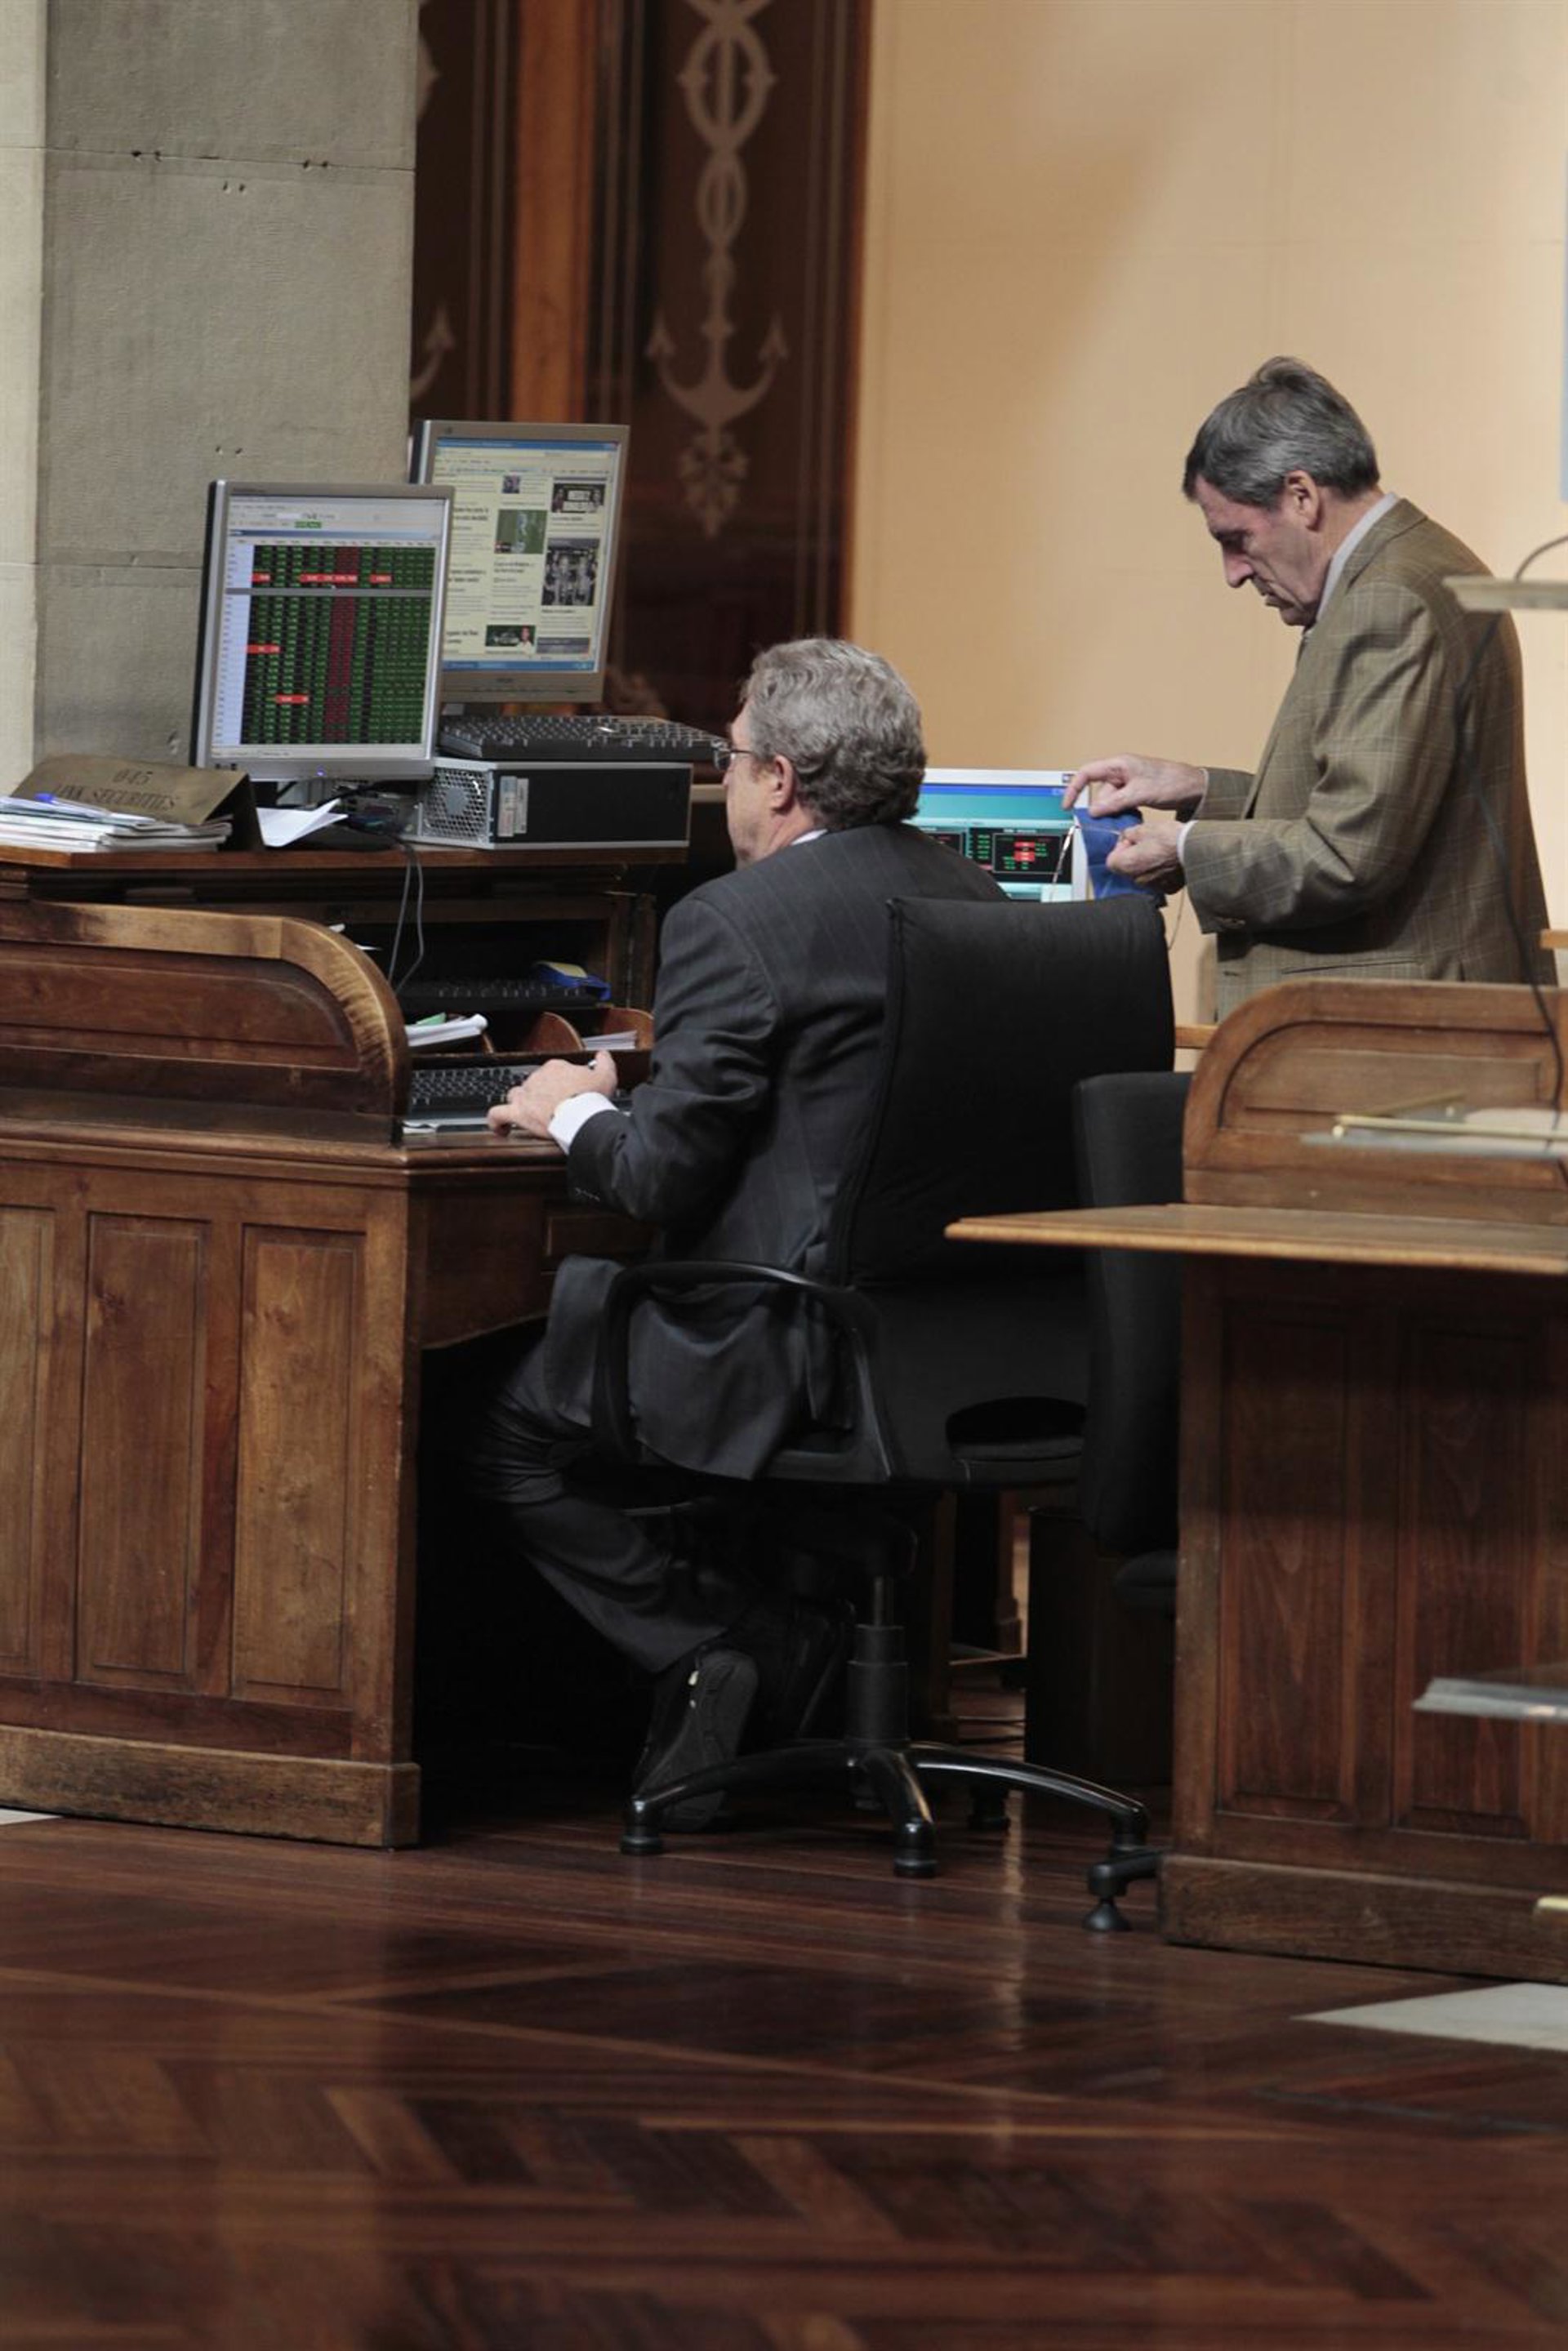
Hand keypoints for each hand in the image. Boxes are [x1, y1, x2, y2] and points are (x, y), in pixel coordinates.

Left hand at [487, 1050, 617, 1138]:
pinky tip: (501, 1129)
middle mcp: (537, 1078)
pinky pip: (497, 1115)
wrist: (580, 1114)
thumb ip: (604, 1063)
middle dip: (540, 1096)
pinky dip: (496, 1122)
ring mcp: (526, 1095)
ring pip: (515, 1096)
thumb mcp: (606, 1076)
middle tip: (552, 1109)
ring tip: (528, 1116)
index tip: (565, 1093)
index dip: (558, 1083)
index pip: (551, 1072)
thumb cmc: (591, 1097)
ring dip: (520, 1104)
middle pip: (533, 1085)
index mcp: (555, 1068)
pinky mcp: (518, 1113)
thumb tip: (602, 1056)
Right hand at [1064, 754, 1205, 816]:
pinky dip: (1123, 814)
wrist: (1195, 788)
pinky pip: (1120, 805)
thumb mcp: (1141, 793)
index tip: (1068, 805)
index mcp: (1120, 764)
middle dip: (1102, 808)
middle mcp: (1121, 771)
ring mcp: (1128, 782)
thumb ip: (1115, 802)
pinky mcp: (1135, 792)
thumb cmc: (1173, 782)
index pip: (1087, 773)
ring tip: (1129, 818)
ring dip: (1114, 813)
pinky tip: (1133, 818)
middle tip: (1109, 821)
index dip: (1074, 788)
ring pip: (1110, 802)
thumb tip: (1094, 811)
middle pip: (1099, 792)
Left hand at [1107, 820, 1185, 893]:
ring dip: (1145, 866)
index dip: (1119, 849)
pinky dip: (1160, 873)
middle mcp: (1137, 880)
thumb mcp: (1144, 828)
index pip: (1111, 861)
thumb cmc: (1169, 837)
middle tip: (1146, 844)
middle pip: (1126, 869)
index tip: (1130, 841)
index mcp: (1127, 865)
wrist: (1195, 849)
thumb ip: (1128, 834)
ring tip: (1159, 852)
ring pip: (1142, 876)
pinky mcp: (1168, 888)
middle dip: (1132, 857)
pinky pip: (1158, 881)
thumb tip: (1126, 837)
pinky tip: (1168, 861)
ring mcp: (1153, 886)